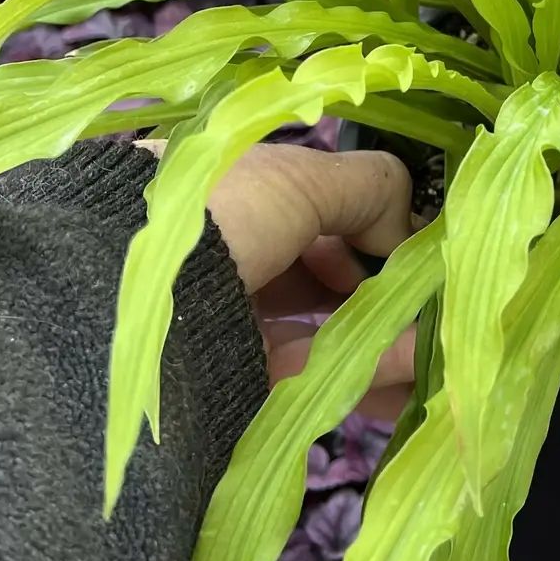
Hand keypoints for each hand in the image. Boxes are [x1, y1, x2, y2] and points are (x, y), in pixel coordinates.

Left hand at [138, 141, 416, 420]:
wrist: (124, 312)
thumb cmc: (214, 218)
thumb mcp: (298, 177)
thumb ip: (368, 188)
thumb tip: (412, 224)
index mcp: (220, 196)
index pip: (307, 206)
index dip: (365, 222)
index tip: (409, 243)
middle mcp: (216, 257)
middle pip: (317, 273)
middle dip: (382, 287)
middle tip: (433, 300)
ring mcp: (220, 324)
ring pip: (318, 329)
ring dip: (383, 333)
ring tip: (435, 342)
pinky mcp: (228, 384)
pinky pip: (307, 372)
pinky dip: (363, 365)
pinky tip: (410, 363)